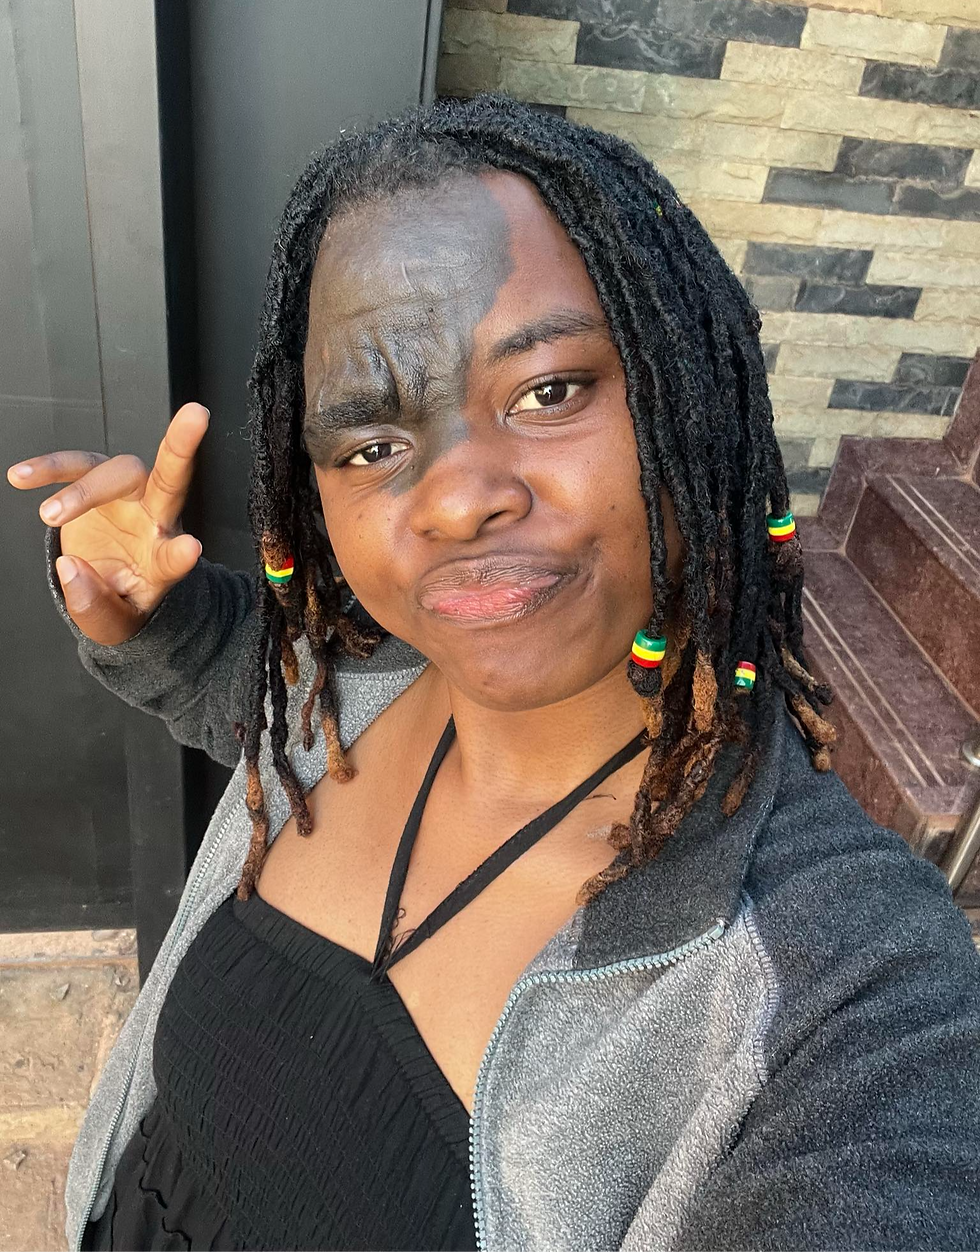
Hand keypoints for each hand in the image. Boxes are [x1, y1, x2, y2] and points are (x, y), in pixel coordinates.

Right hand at [6, 402, 209, 644]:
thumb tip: (71, 569)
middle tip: (196, 415)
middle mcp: (154, 520)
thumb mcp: (112, 624)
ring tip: (49, 515)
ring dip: (84, 488)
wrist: (107, 584)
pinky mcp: (96, 483)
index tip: (190, 550)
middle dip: (183, 448)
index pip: (175, 557)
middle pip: (170, 482)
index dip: (181, 555)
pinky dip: (49, 468)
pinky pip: (75, 465)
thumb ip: (96, 607)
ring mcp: (128, 496)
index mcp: (164, 560)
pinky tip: (19, 476)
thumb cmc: (120, 603)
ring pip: (116, 471)